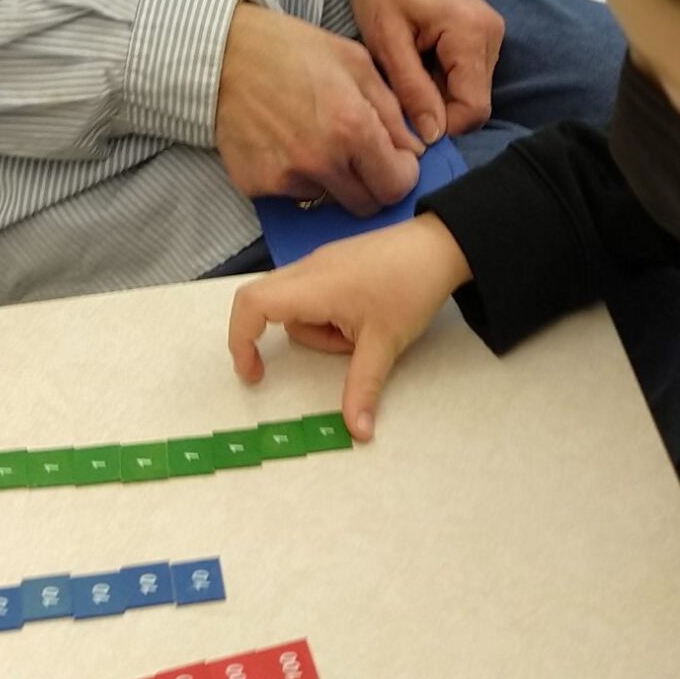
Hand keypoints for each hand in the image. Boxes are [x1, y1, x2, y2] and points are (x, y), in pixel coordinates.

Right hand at [215, 3, 422, 216]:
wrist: (221, 54)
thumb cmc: (290, 49)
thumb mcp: (355, 62)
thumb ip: (391, 110)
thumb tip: (414, 149)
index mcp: (352, 129)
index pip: (397, 185)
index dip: (402, 172)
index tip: (394, 160)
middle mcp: (320, 161)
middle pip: (366, 204)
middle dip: (372, 183)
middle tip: (359, 155)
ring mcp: (285, 178)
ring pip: (330, 200)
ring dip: (333, 179)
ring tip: (314, 138)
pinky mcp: (257, 185)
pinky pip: (293, 194)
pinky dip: (297, 176)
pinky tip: (285, 142)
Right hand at [227, 215, 471, 437]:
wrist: (440, 245)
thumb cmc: (410, 288)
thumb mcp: (385, 344)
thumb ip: (363, 389)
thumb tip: (358, 433)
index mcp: (312, 286)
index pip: (251, 304)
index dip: (239, 340)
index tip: (254, 372)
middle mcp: (306, 269)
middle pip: (265, 303)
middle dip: (285, 337)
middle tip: (325, 354)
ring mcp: (319, 262)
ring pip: (293, 303)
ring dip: (318, 329)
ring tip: (361, 334)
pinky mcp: (333, 262)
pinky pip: (311, 293)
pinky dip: (326, 315)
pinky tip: (362, 318)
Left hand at [347, 0, 502, 143]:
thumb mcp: (386, 39)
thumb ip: (412, 89)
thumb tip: (432, 136)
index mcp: (471, 32)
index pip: (474, 108)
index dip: (442, 125)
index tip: (405, 118)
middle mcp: (492, 33)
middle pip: (473, 100)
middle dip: (436, 106)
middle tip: (397, 85)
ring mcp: (491, 31)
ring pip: (469, 88)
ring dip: (437, 90)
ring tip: (405, 64)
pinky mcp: (482, 31)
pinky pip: (467, 72)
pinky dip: (441, 76)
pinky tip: (416, 56)